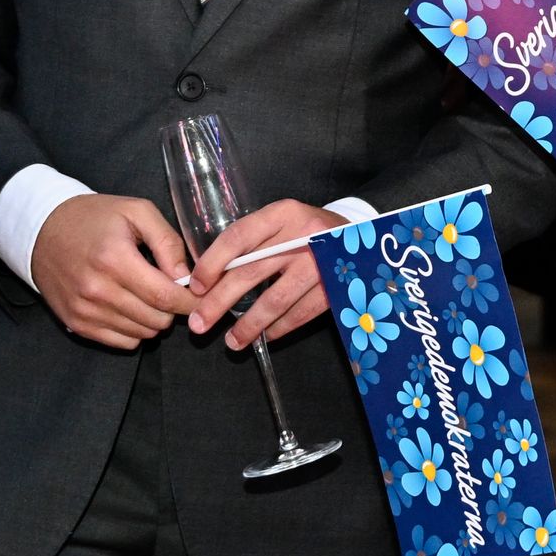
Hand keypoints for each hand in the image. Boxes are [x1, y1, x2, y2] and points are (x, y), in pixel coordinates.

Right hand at [32, 193, 198, 351]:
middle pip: (156, 319)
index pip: (165, 296)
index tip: (202, 297)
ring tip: (149, 296)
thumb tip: (186, 277)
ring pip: (141, 334)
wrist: (43, 230)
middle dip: (174, 309)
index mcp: (115, 259)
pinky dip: (134, 330)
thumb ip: (167, 241)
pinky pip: (121, 343)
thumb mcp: (136, 211)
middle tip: (172, 291)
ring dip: (154, 319)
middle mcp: (98, 290)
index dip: (190, 302)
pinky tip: (131, 307)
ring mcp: (85, 310)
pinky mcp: (76, 323)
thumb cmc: (94, 217)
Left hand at [187, 199, 345, 347]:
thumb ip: (252, 244)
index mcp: (282, 214)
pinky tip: (266, 336)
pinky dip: (280, 328)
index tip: (195, 286)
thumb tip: (209, 280)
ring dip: (249, 325)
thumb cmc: (307, 232)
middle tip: (199, 323)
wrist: (360, 237)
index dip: (213, 263)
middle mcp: (302, 235)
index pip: (239, 236)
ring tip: (231, 342)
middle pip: (251, 271)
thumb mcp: (282, 224)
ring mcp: (321, 262)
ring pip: (275, 299)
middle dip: (219, 302)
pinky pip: (300, 313)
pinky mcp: (335, 286)